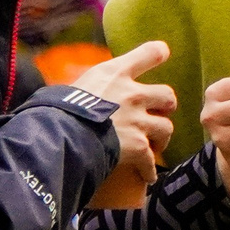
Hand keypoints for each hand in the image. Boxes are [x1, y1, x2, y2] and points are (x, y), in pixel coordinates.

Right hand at [67, 40, 176, 181]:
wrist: (65, 133)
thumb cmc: (62, 106)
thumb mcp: (76, 83)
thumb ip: (87, 84)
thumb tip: (73, 90)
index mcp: (117, 73)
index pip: (148, 53)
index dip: (157, 53)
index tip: (163, 53)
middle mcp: (134, 94)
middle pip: (167, 96)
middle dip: (166, 106)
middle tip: (159, 113)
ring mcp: (138, 121)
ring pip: (166, 128)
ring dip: (161, 137)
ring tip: (154, 145)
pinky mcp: (139, 146)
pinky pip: (151, 161)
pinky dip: (149, 170)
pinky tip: (147, 176)